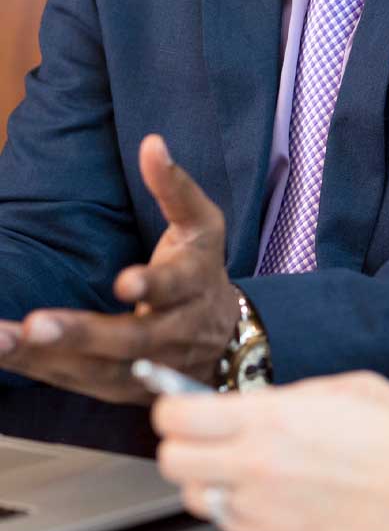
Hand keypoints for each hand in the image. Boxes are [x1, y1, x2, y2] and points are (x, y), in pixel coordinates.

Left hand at [0, 135, 239, 402]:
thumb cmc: (203, 268)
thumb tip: (152, 143)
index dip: (151, 287)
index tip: (125, 283)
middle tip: (36, 324)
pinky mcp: (119, 388)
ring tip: (0, 340)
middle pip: (130, 340)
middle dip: (83, 334)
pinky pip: (76, 382)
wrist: (224, 340)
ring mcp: (145, 368)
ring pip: (96, 369)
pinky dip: (38, 369)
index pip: (174, 288)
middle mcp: (172, 334)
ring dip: (45, 357)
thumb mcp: (202, 223)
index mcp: (193, 286)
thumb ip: (174, 187)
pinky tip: (4, 350)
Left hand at [154, 371, 388, 530]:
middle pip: (172, 463)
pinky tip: (269, 489)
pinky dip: (237, 507)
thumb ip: (290, 399)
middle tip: (206, 431)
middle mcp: (260, 469)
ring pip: (198, 499)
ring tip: (240, 462)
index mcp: (273, 419)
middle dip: (181, 444)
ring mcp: (271, 513)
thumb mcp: (350, 389)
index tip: (184, 401)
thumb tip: (258, 406)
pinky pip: (234, 525)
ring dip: (207, 478)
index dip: (173, 405)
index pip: (177, 417)